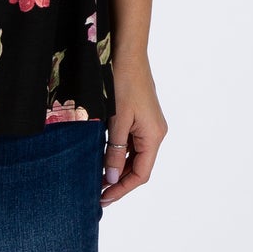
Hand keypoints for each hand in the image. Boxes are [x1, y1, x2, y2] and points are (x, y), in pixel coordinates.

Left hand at [100, 51, 167, 206]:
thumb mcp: (116, 120)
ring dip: (117, 168)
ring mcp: (149, 125)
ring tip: (97, 180)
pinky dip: (118, 153)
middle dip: (119, 182)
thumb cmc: (122, 82)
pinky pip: (131, 142)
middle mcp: (155, 133)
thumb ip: (115, 151)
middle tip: (97, 194)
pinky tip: (102, 158)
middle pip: (139, 167)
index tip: (103, 198)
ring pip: (134, 155)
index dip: (122, 189)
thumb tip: (113, 178)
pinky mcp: (140, 117)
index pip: (141, 174)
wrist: (126, 52)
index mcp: (154, 136)